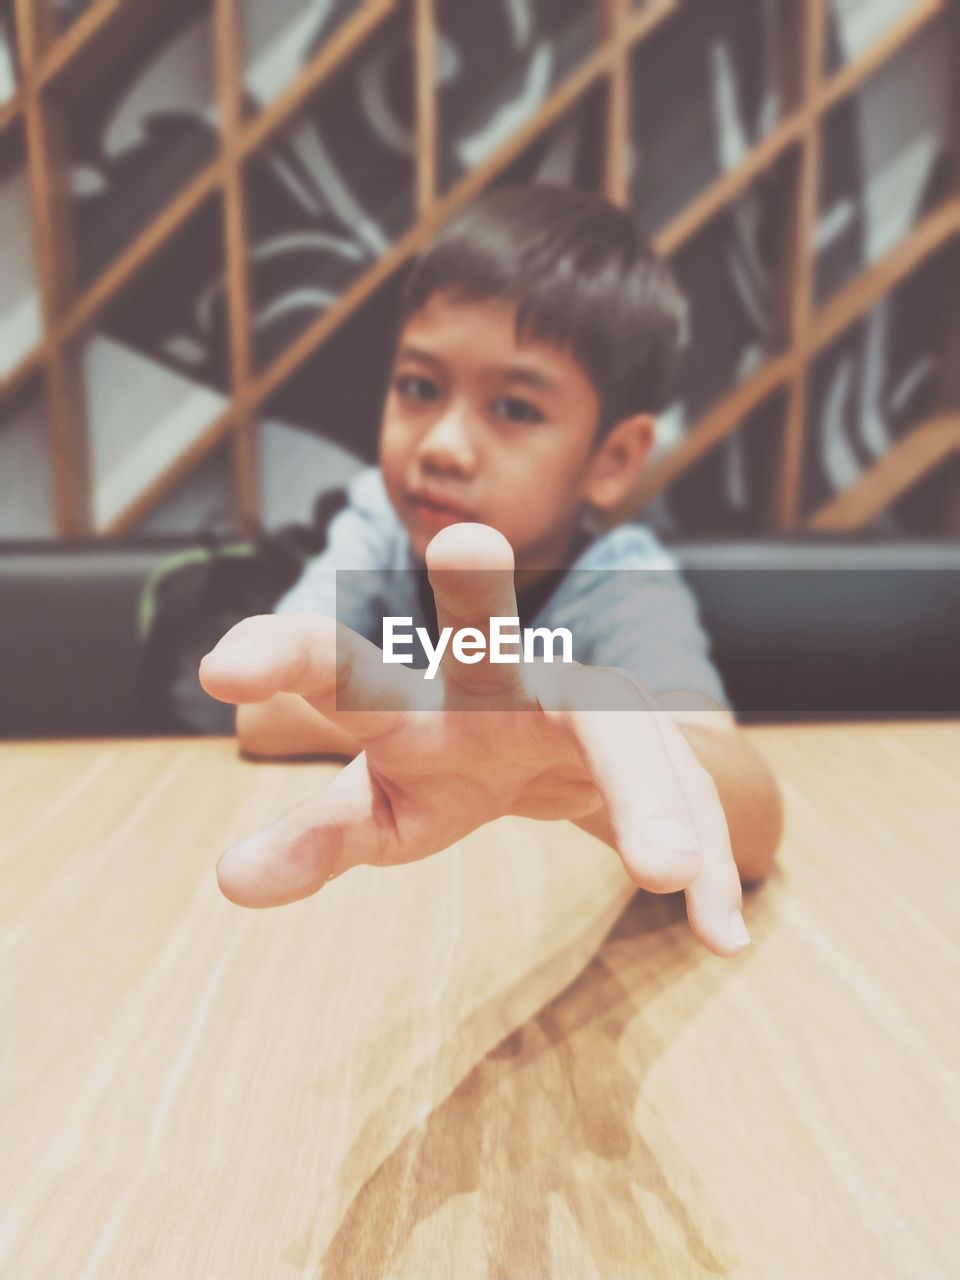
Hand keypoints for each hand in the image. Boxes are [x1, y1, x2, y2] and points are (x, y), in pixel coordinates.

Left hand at [199, 524, 748, 955]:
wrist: (565, 744)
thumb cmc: (455, 764)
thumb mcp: (388, 809)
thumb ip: (318, 838)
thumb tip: (227, 879)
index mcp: (418, 697)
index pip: (347, 667)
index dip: (290, 659)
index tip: (224, 665)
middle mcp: (502, 685)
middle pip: (486, 637)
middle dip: (472, 592)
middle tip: (462, 541)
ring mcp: (586, 713)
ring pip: (618, 732)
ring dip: (644, 791)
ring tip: (665, 870)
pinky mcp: (651, 757)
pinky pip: (686, 808)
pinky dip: (709, 868)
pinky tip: (723, 934)